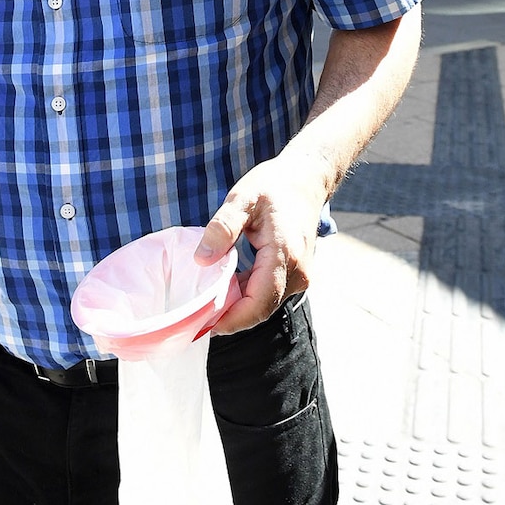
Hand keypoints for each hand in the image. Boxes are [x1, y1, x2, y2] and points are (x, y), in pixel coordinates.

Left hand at [194, 152, 327, 333]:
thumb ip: (223, 227)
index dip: (231, 319)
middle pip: (261, 309)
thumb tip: (201, 258)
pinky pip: (270, 293)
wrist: (306, 179)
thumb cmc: (274, 186)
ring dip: (238, 306)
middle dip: (230, 317)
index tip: (204, 325)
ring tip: (206, 305)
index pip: (258, 303)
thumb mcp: (243, 197)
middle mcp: (299, 272)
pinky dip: (248, 295)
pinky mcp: (297, 274)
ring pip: (265, 304)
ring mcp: (301, 275)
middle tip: (198, 318)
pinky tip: (226, 287)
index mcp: (285, 255)